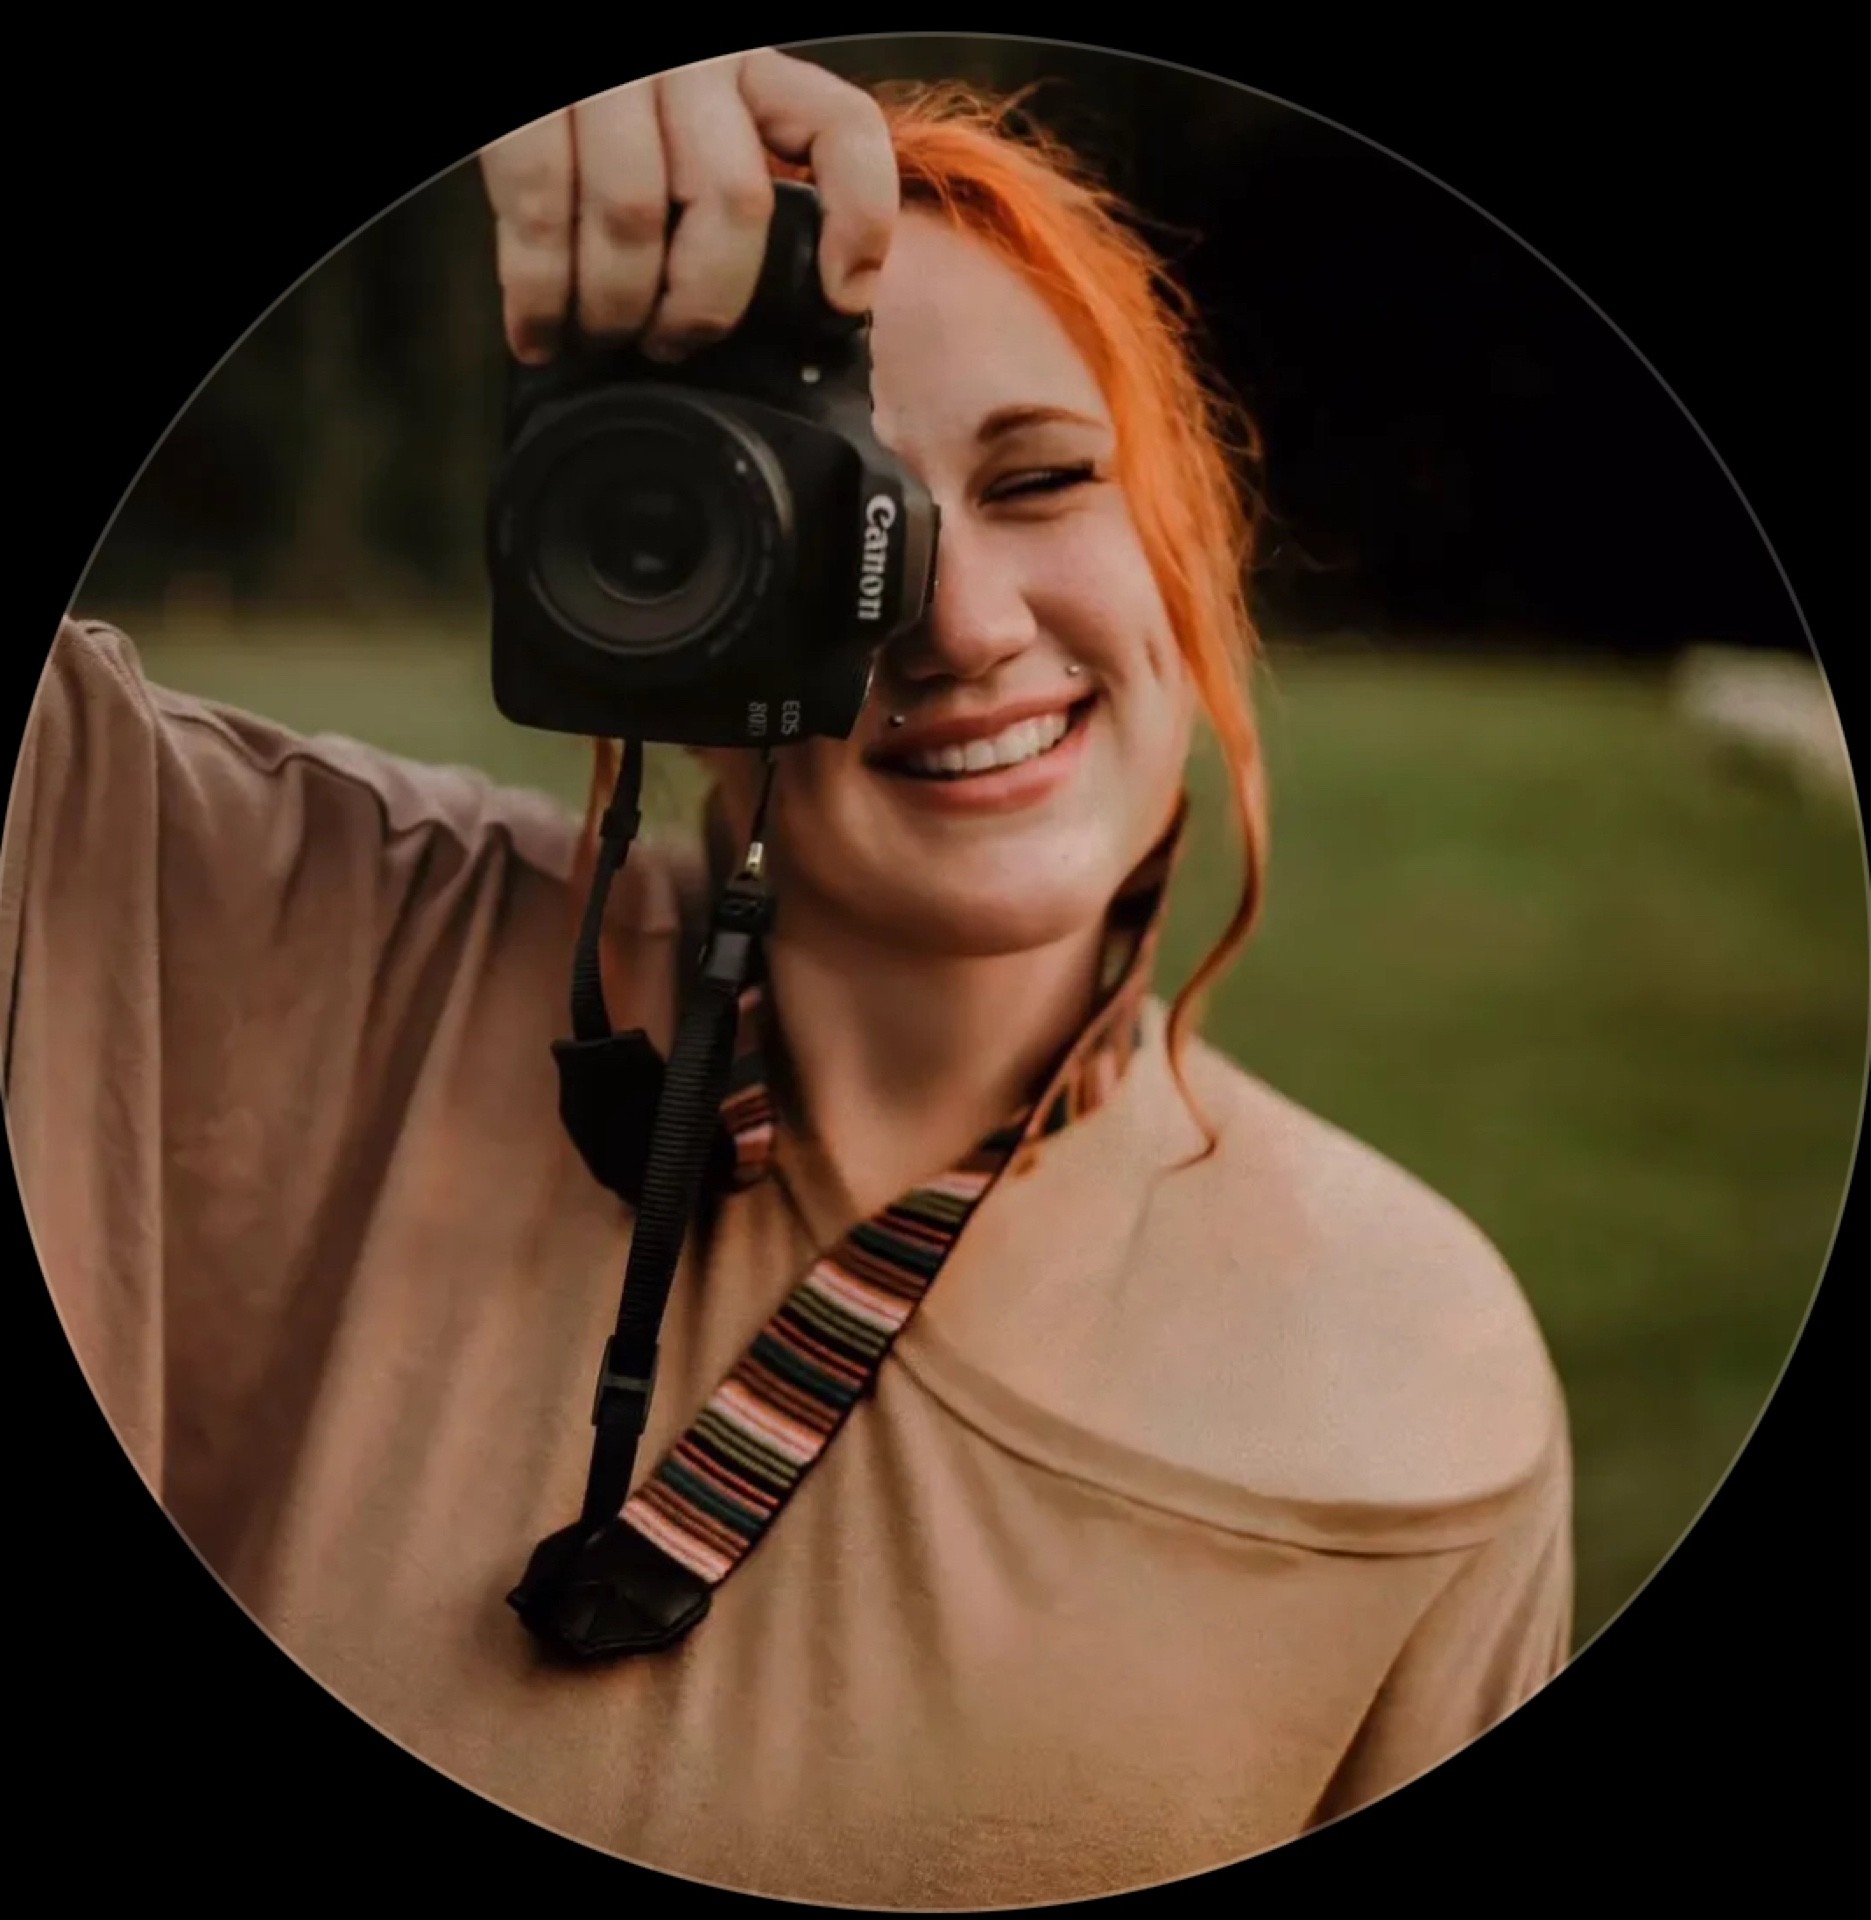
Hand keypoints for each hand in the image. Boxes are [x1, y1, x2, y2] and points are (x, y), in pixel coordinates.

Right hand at [478, 49, 898, 365]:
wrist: (499, 31)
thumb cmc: (599, 114)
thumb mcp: (685, 124)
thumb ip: (725, 185)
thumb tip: (786, 310)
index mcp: (749, 69)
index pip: (839, 127)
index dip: (857, 219)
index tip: (843, 297)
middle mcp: (689, 58)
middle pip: (730, 201)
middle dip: (702, 306)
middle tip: (670, 346)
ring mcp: (607, 74)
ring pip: (634, 215)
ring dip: (616, 307)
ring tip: (599, 340)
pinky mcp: (526, 102)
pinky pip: (540, 207)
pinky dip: (539, 291)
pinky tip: (537, 332)